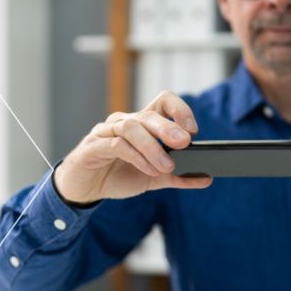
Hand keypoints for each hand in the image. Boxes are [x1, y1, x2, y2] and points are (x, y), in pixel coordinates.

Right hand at [54, 91, 211, 202]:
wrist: (83, 189)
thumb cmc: (117, 175)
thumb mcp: (154, 178)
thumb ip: (178, 177)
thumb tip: (207, 178)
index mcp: (142, 124)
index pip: (162, 101)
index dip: (180, 110)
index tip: (194, 131)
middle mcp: (124, 122)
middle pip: (149, 115)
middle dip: (169, 128)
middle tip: (185, 143)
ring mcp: (106, 132)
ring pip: (132, 128)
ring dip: (152, 147)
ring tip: (167, 165)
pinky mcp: (93, 147)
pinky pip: (116, 145)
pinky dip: (136, 157)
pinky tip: (149, 170)